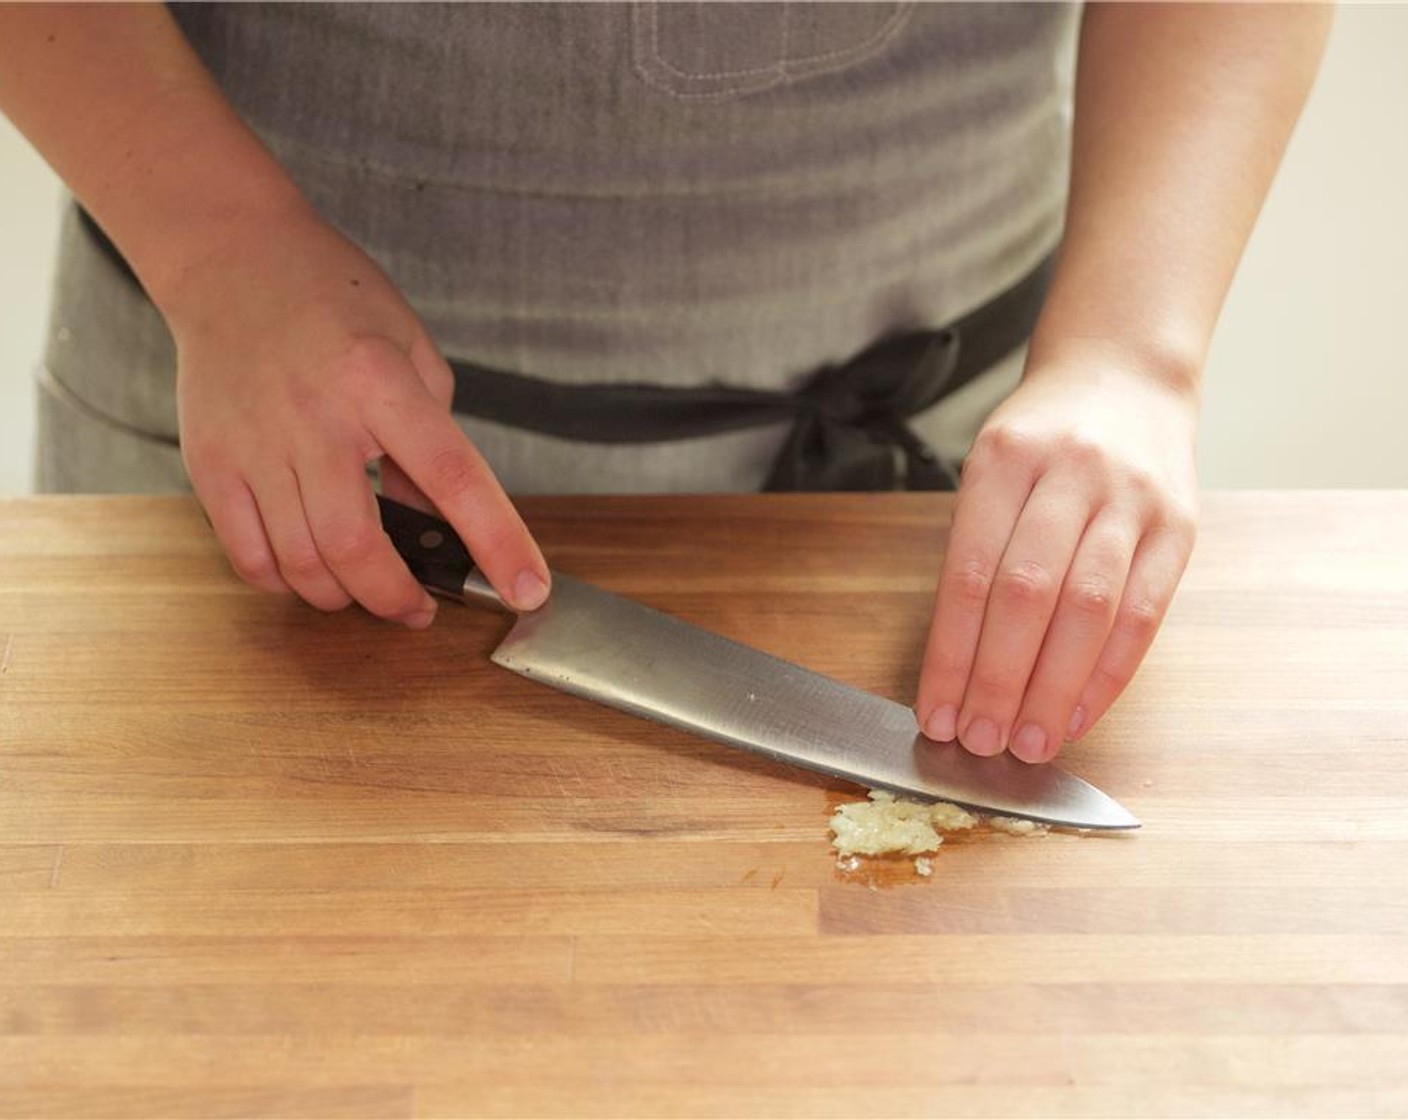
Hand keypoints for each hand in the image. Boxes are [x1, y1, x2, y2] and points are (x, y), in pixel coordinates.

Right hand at [165, 205, 548, 625]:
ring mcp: (255, 444)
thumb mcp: (412, 351)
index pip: (454, 477)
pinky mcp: (210, 462)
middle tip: (420, 608)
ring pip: (302, 563)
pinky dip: (285, 583)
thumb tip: (436, 521)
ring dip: (345, 598)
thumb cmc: (334, 300)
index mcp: (380, 381)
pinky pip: (248, 555)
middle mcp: (315, 417)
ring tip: (368, 589)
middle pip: (358, 547)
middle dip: (398, 599)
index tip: (528, 590)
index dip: (497, 543)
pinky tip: (310, 570)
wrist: (230, 259)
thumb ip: (432, 438)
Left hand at [915, 345, 1198, 761]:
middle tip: (976, 741)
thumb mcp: (988, 470)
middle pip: (1026, 597)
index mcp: (1004, 460)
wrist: (1123, 373)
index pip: (968, 575)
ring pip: (1088, 612)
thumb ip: (974, 552)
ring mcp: (1132, 499)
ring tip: (1024, 744)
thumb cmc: (1040, 437)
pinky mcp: (1179, 526)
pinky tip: (1076, 716)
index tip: (933, 712)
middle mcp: (1070, 475)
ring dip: (1052, 691)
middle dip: (996, 682)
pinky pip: (1142, 616)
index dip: (950, 654)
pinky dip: (1106, 677)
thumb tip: (954, 666)